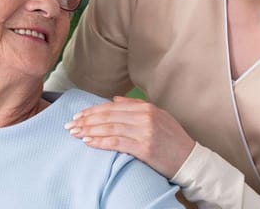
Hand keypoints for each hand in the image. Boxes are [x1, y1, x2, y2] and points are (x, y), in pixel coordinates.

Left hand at [65, 96, 194, 177]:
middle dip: (86, 120)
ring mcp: (145, 132)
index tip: (77, 116)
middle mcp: (145, 117)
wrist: (189, 159)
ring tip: (75, 134)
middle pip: (108, 116)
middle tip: (70, 125)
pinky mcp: (144, 148)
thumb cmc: (171, 139)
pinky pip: (116, 143)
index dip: (92, 111)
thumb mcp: (157, 116)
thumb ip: (135, 106)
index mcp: (146, 107)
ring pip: (110, 128)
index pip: (111, 107)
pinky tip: (89, 142)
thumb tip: (113, 100)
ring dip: (89, 131)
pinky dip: (100, 142)